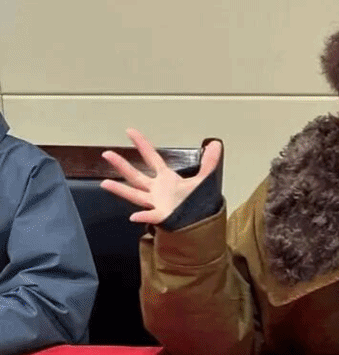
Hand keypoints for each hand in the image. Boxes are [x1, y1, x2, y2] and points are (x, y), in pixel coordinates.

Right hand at [100, 128, 221, 224]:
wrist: (199, 222)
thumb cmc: (195, 203)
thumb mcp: (203, 179)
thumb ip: (209, 162)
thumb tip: (216, 143)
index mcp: (166, 179)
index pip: (151, 157)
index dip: (142, 144)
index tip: (130, 132)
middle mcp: (156, 190)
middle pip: (136, 175)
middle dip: (122, 165)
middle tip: (107, 154)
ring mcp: (156, 203)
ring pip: (135, 195)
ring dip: (121, 190)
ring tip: (106, 184)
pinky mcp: (162, 217)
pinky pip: (151, 216)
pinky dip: (144, 216)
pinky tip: (134, 216)